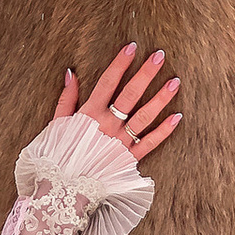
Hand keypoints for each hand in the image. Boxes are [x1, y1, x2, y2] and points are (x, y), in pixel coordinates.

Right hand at [55, 43, 182, 161]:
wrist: (65, 188)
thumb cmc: (59, 154)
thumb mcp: (57, 124)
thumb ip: (66, 98)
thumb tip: (71, 73)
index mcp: (90, 113)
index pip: (108, 81)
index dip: (120, 63)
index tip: (132, 47)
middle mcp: (108, 125)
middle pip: (131, 94)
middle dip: (146, 73)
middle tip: (160, 56)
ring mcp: (121, 142)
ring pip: (145, 116)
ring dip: (161, 98)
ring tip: (175, 81)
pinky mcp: (129, 159)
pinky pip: (150, 143)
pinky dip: (164, 130)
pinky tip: (177, 116)